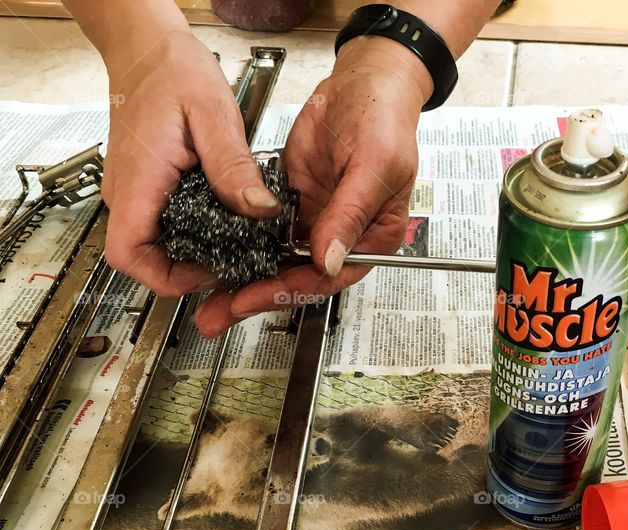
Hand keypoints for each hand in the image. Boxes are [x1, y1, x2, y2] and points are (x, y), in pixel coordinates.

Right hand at [100, 29, 279, 294]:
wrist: (149, 50)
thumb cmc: (173, 72)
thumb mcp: (212, 114)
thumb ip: (234, 164)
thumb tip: (260, 208)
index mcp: (139, 181)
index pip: (128, 254)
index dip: (166, 277)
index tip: (208, 272)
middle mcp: (129, 194)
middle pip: (145, 258)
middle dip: (190, 271)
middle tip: (238, 262)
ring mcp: (136, 193)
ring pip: (157, 245)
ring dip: (194, 254)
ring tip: (238, 245)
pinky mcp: (147, 189)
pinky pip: (165, 226)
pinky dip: (194, 233)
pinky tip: (226, 223)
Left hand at [193, 37, 430, 336]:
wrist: (364, 81)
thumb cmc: (384, 119)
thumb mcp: (373, 165)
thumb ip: (349, 215)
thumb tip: (329, 261)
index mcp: (372, 238)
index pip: (328, 276)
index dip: (288, 290)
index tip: (252, 296)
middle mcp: (342, 237)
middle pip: (297, 278)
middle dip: (256, 297)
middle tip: (216, 314)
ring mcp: (315, 221)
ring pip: (276, 262)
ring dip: (244, 281)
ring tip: (208, 302)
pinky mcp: (291, 204)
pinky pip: (262, 234)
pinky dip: (239, 247)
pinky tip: (214, 260)